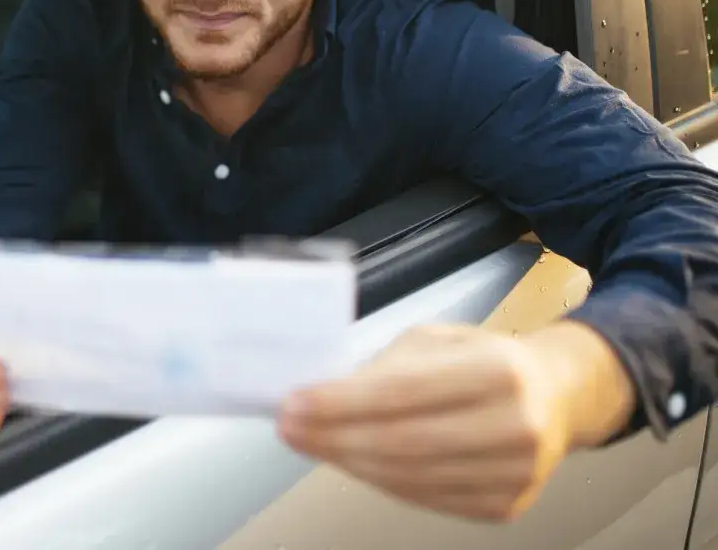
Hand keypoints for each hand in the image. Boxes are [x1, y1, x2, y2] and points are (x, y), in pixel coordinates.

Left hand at [276, 322, 632, 521]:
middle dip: (331, 437)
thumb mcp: (437, 341)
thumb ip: (385, 368)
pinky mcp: (506, 504)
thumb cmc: (485, 361)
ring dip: (347, 461)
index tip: (294, 403)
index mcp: (500, 369)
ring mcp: (516, 472)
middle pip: (400, 442)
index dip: (338, 403)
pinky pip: (425, 499)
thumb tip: (319, 395)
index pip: (400, 393)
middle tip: (290, 428)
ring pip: (408, 477)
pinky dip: (380, 480)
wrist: (553, 397)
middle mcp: (516, 424)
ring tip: (313, 442)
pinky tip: (353, 460)